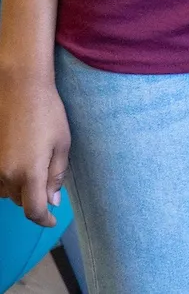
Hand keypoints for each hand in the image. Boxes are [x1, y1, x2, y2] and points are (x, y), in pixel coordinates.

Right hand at [0, 68, 69, 226]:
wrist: (19, 90)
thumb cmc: (47, 114)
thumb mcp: (62, 144)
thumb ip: (56, 175)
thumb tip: (53, 201)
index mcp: (28, 173)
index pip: (33, 210)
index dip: (43, 220)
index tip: (51, 221)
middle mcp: (5, 175)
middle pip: (20, 201)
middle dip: (35, 199)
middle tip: (49, 184)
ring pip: (6, 192)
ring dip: (20, 189)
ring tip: (34, 169)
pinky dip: (7, 179)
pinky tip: (18, 164)